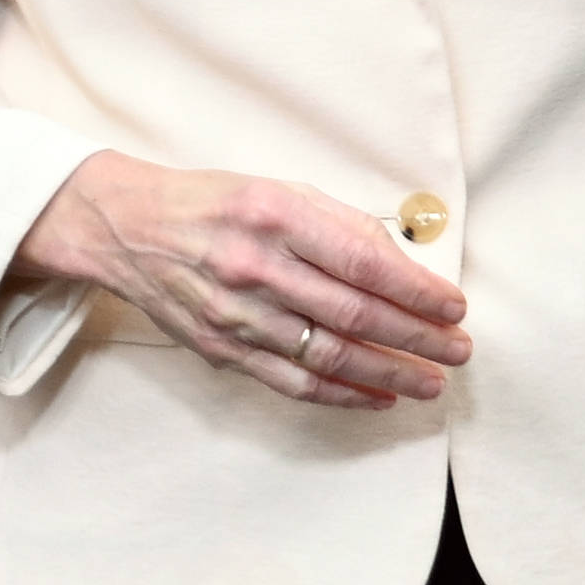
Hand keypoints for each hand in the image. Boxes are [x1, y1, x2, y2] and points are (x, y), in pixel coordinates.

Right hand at [8, 150, 470, 410]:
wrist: (127, 228)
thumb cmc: (212, 204)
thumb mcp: (278, 189)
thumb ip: (340, 224)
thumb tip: (403, 268)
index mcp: (275, 214)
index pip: (363, 262)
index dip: (417, 291)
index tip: (452, 306)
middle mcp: (255, 266)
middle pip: (354, 314)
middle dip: (417, 337)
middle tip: (457, 349)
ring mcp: (236, 314)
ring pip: (329, 356)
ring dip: (390, 373)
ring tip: (431, 381)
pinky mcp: (222, 350)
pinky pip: (292, 381)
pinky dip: (342, 393)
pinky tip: (378, 395)